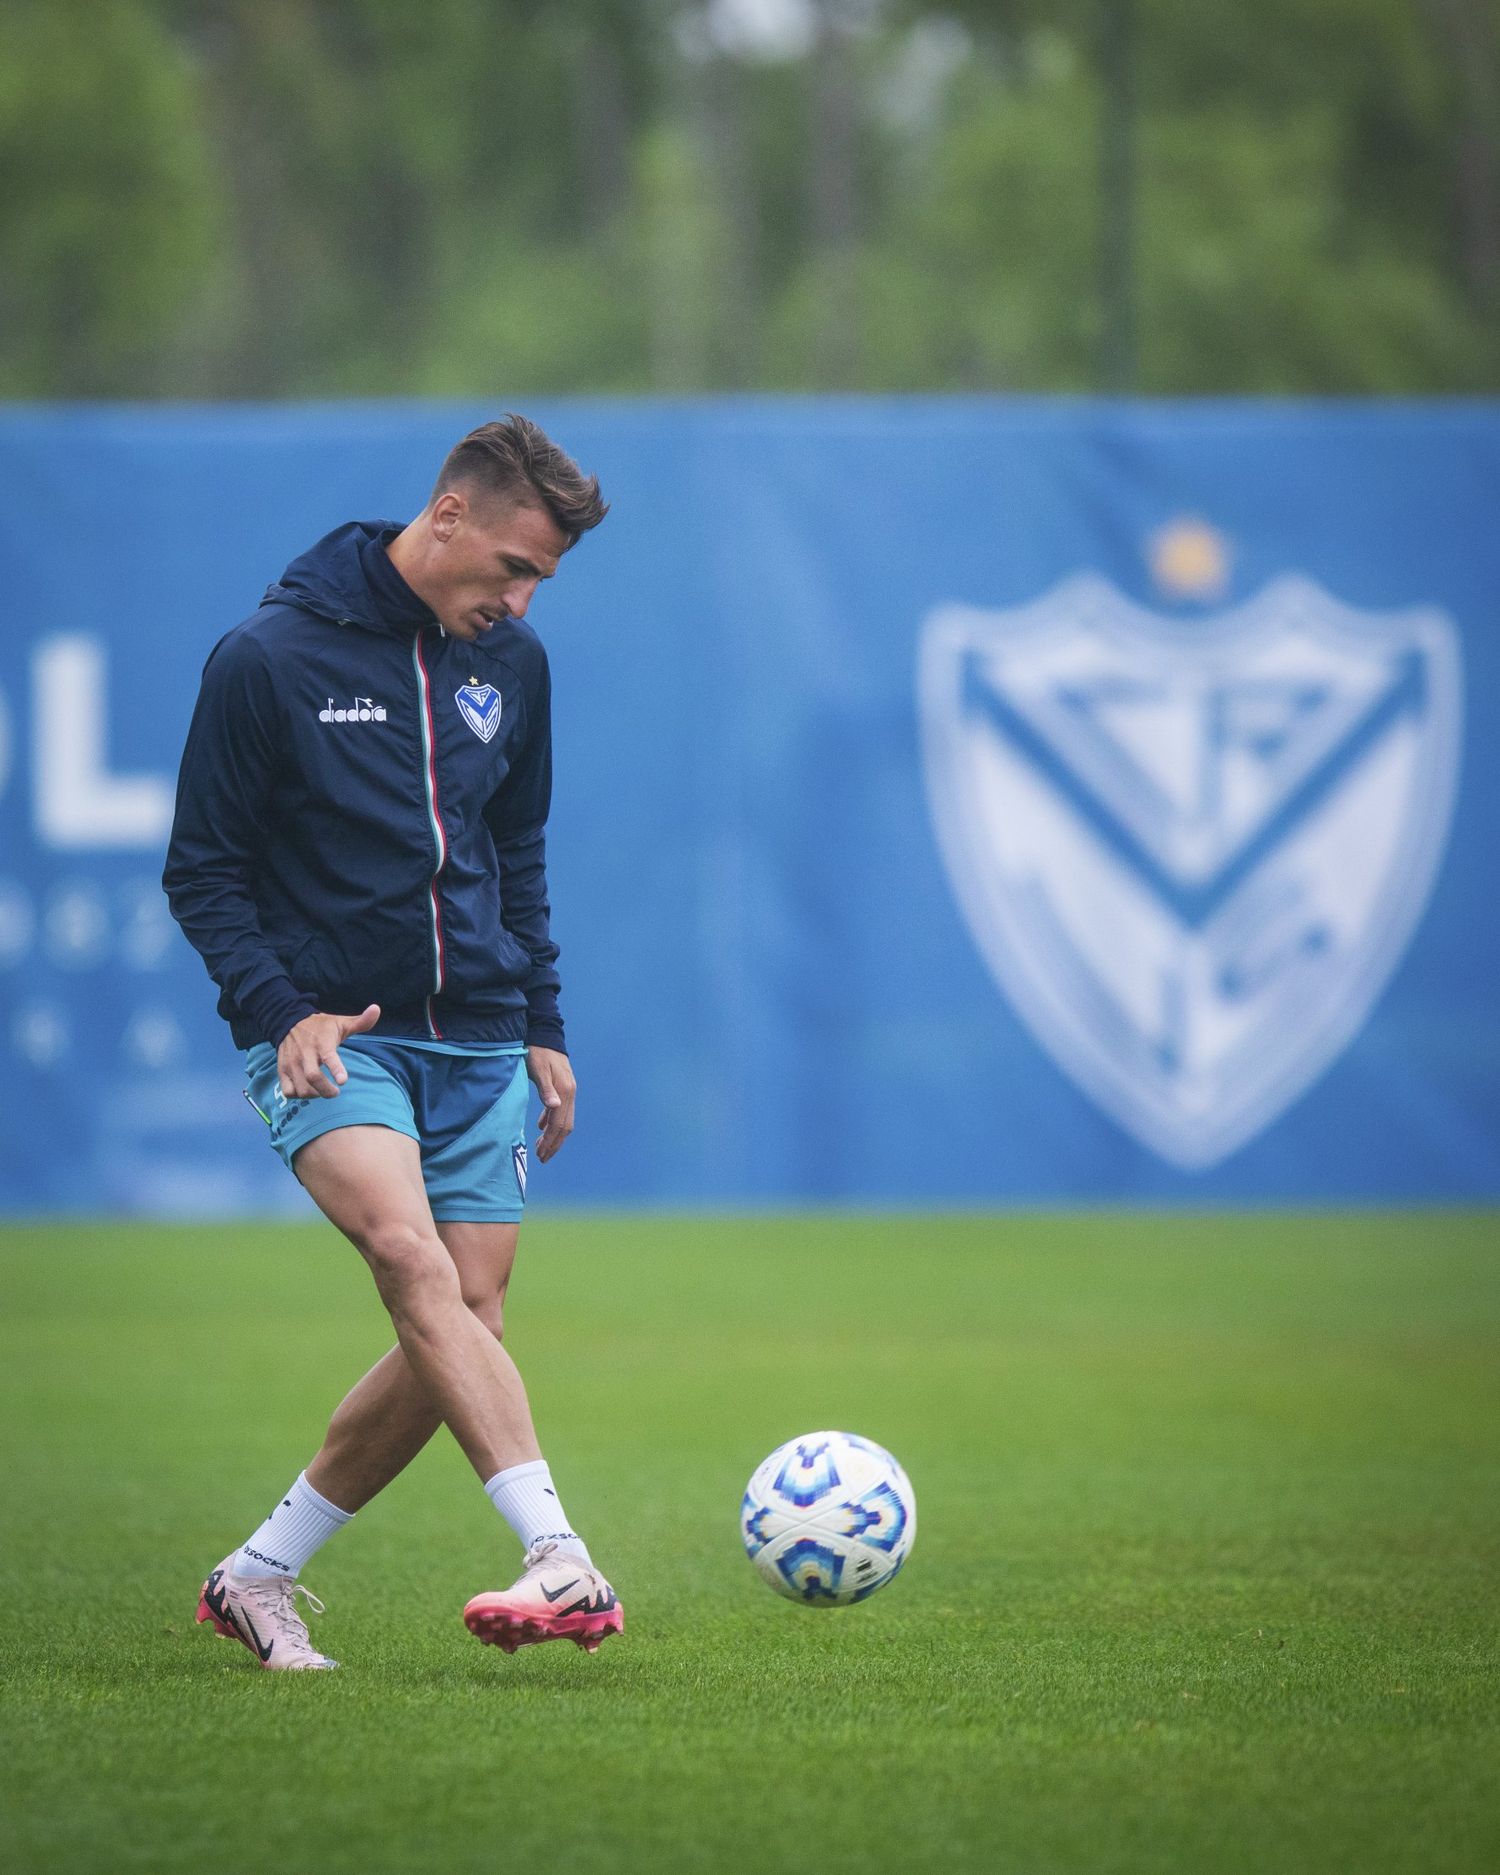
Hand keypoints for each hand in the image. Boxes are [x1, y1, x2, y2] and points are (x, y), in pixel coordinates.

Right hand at [277, 1004, 380, 1098]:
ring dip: (314, 1095)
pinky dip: (298, 1096)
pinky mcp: (282, 1070)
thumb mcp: (341, 1023)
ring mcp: (291, 1063)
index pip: (329, 1057)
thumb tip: (377, 1009)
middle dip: (326, 1090)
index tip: (343, 1081)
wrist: (288, 1021)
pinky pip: (288, 1091)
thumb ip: (361, 1021)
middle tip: (335, 1092)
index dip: (336, 1069)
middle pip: (313, 1077)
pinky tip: (307, 1090)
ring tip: (322, 1091)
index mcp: (322, 1043)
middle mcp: (305, 1053)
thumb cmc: (321, 1026)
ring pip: (300, 1088)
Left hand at [527, 1045, 574, 1162]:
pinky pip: (559, 1110)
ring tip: (541, 1147)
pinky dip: (551, 1121)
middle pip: (565, 1126)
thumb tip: (554, 1106)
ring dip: (553, 1135)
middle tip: (541, 1157)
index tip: (541, 1154)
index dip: (551, 1141)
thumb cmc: (538, 1051)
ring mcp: (568, 1090)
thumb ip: (545, 1089)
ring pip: (563, 1119)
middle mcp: (569, 1093)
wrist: (545, 1033)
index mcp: (565, 1091)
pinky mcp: (563, 1087)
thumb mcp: (538, 1069)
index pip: (559, 1124)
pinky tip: (541, 1126)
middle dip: (554, 1143)